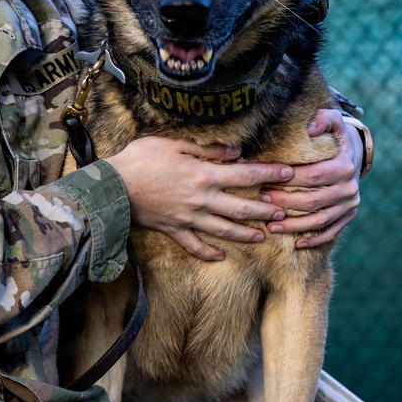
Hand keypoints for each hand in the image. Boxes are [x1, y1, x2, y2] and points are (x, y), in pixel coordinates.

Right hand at [106, 136, 294, 260]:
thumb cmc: (140, 159)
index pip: (246, 176)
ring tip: (263, 237)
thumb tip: (236, 151)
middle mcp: (202, 200)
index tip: (289, 174)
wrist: (113, 188)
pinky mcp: (174, 230)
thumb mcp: (173, 144)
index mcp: (204, 176)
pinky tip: (220, 257)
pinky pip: (195, 246)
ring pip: (224, 230)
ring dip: (246, 234)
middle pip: (242, 208)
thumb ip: (207, 149)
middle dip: (265, 211)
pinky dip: (208, 253)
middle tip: (284, 213)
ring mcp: (189, 218)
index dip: (270, 175)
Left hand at [261, 108, 361, 248]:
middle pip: (313, 200)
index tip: (265, 182)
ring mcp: (349, 204)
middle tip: (262, 202)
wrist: (355, 153)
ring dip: (294, 226)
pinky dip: (314, 240)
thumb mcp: (333, 121)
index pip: (313, 176)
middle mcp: (349, 188)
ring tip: (270, 227)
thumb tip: (310, 127)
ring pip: (320, 220)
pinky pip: (331, 231)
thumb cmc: (334, 137)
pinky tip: (295, 243)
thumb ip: (324, 119)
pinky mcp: (348, 216)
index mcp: (344, 165)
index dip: (288, 180)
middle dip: (285, 203)